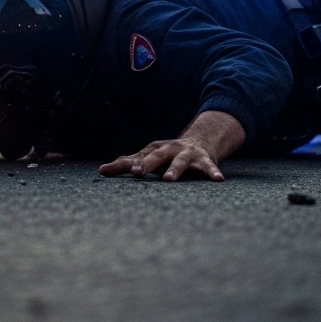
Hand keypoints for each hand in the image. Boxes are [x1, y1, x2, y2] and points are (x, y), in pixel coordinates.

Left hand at [99, 138, 224, 180]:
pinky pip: (209, 167)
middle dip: (147, 164)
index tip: (105, 171)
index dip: (122, 165)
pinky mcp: (204, 159)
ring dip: (175, 169)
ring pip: (180, 161)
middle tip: (137, 172)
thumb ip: (128, 164)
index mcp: (153, 150)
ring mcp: (186, 154)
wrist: (200, 141)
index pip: (135, 158)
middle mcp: (169, 149)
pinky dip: (213, 172)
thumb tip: (101, 170)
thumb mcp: (149, 157)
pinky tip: (218, 180)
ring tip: (169, 180)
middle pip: (156, 156)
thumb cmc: (168, 155)